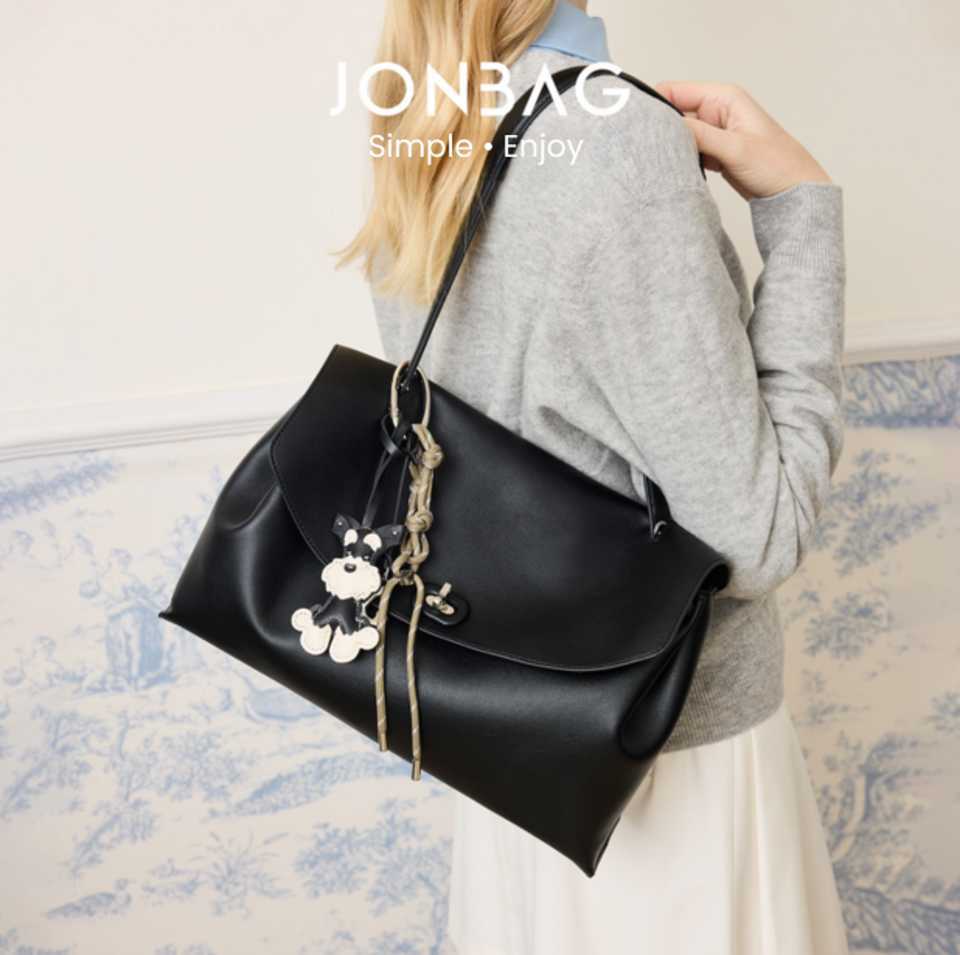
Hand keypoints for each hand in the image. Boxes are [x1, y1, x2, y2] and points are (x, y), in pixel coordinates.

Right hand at [653, 81, 832, 200]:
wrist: (794, 193)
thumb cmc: (776, 166)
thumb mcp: (734, 148)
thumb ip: (699, 136)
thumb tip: (664, 127)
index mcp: (723, 98)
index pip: (675, 91)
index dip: (652, 104)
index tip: (633, 123)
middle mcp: (716, 110)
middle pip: (673, 113)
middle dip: (658, 128)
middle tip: (639, 148)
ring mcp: (714, 132)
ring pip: (679, 134)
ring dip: (668, 146)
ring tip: (651, 161)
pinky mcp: (714, 152)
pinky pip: (688, 150)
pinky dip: (679, 158)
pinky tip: (669, 169)